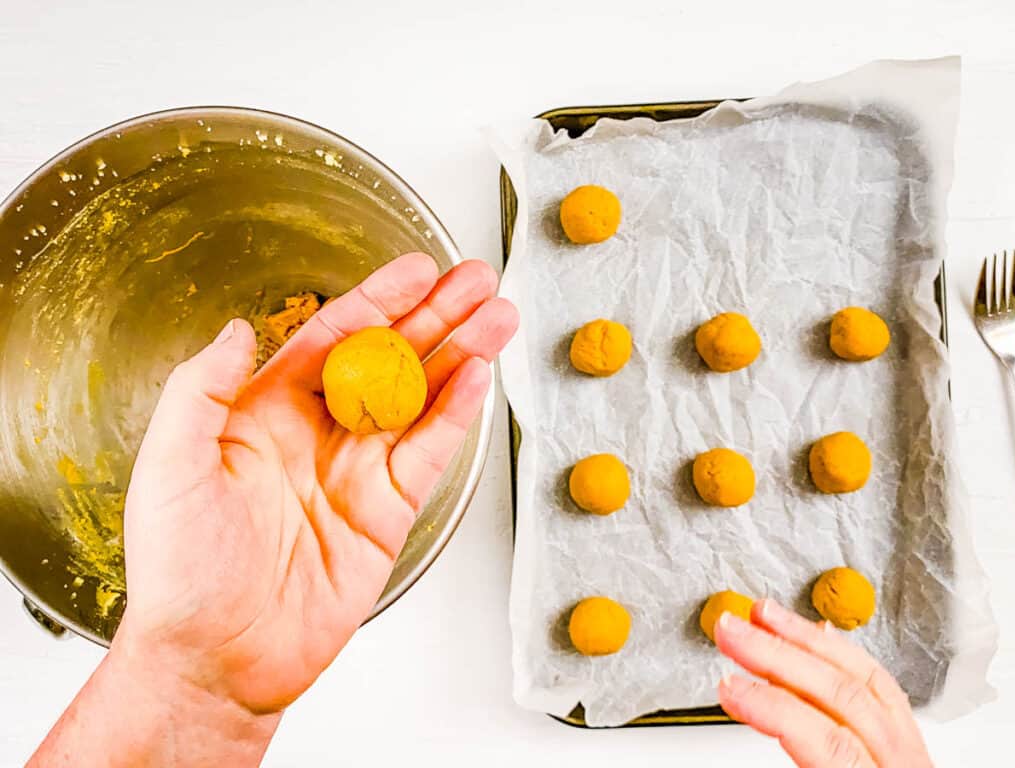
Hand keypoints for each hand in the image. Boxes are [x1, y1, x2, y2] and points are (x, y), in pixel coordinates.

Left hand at [118, 252, 517, 712]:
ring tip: (498, 317)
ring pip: (421, 399)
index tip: (417, 271)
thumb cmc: (181, 570)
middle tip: (476, 281)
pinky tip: (480, 377)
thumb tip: (239, 328)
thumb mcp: (170, 467)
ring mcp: (357, 471)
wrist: (217, 657)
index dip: (379, 300)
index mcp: (267, 411)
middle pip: (389, 359)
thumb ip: (202, 390)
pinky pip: (429, 453)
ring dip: (461, 356)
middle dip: (435, 317)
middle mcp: (319, 433)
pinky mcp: (387, 513)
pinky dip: (457, 415)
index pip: (334, 338)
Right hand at [714, 599, 932, 767]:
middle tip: (731, 629)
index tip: (728, 685)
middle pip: (843, 695)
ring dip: (805, 640)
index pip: (828, 737)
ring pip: (866, 680)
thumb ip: (796, 759)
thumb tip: (747, 712)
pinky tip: (818, 636)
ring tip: (764, 614)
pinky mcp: (912, 749)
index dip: (771, 706)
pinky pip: (884, 688)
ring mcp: (913, 756)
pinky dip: (843, 655)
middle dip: (777, 655)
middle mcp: (904, 766)